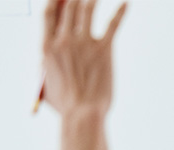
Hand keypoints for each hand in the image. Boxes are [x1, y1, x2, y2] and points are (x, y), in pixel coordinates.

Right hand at [41, 0, 126, 115]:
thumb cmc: (64, 104)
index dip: (54, 0)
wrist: (82, 114)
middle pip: (68, 6)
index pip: (48, 12)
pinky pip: (113, 24)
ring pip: (88, 9)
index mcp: (46, 47)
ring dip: (91, 0)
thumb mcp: (46, 81)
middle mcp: (64, 40)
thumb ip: (46, 64)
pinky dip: (121, 11)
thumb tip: (48, 53)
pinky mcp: (104, 50)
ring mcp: (84, 43)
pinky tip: (127, 3)